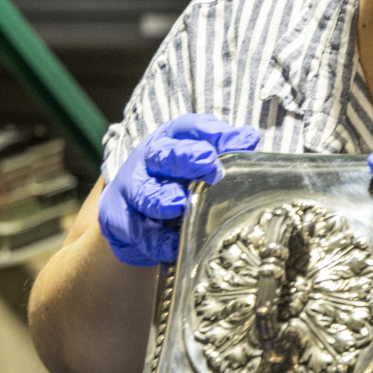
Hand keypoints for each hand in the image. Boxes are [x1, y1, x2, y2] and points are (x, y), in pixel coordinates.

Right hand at [99, 114, 259, 266]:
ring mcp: (133, 189)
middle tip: (207, 162)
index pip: (191, 128)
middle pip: (163, 154)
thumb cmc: (176, 179)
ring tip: (179, 204)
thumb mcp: (198, 160)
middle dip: (184, 157)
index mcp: (172, 138)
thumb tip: (249, 138)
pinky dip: (157, 239)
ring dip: (161, 199)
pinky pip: (140, 230)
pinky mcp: (123, 220)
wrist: (132, 210)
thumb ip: (224, 149)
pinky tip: (172, 245)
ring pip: (144, 192)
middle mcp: (150, 159)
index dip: (215, 133)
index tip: (242, 140)